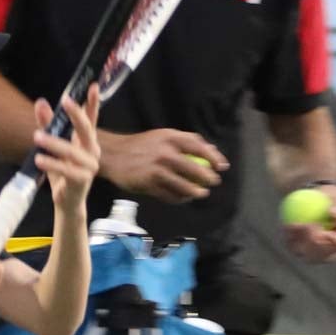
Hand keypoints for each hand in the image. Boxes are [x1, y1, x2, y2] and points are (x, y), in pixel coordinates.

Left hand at [34, 86, 101, 209]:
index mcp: (87, 141)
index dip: (93, 102)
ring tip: (37, 136)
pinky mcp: (82, 180)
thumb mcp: (51, 146)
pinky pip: (67, 170)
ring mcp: (89, 166)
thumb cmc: (61, 172)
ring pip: (72, 151)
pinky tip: (39, 159)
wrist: (66, 201)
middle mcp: (92, 151)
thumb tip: (40, 102)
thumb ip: (47, 125)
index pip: (91, 119)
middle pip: (86, 129)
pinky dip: (52, 164)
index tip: (92, 86)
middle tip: (65, 100)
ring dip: (54, 143)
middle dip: (76, 113)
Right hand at [99, 128, 226, 203]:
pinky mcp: (148, 184)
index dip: (213, 158)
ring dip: (195, 192)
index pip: (198, 147)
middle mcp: (164, 153)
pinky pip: (169, 195)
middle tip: (213, 183)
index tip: (221, 167)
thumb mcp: (163, 136)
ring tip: (201, 193)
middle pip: (194, 169)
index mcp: (170, 138)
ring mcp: (156, 170)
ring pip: (183, 185)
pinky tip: (183, 198)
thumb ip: (186, 141)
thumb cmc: (142, 145)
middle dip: (207, 178)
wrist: (114, 155)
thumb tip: (211, 149)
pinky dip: (179, 198)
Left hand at [283, 184, 335, 262]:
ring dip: (302, 241)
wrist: (317, 199)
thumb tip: (332, 212)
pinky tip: (287, 226)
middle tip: (310, 226)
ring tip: (298, 224)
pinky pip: (294, 249)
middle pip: (327, 256)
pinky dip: (290, 238)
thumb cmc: (334, 197)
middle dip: (317, 243)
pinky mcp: (301, 252)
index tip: (327, 233)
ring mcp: (318, 256)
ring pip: (308, 257)